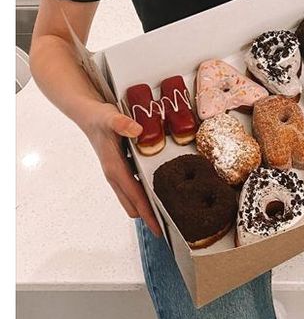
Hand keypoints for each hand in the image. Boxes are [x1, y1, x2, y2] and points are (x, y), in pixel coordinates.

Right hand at [76, 100, 162, 236]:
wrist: (89, 116)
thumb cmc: (100, 118)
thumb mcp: (110, 117)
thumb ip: (121, 123)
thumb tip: (136, 130)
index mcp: (114, 169)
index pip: (134, 197)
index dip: (147, 213)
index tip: (159, 228)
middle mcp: (116, 175)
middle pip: (133, 204)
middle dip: (150, 216)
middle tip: (173, 223)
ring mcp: (119, 174)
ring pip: (134, 198)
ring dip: (149, 206)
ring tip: (172, 212)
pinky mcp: (123, 169)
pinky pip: (136, 187)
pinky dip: (148, 193)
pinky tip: (165, 190)